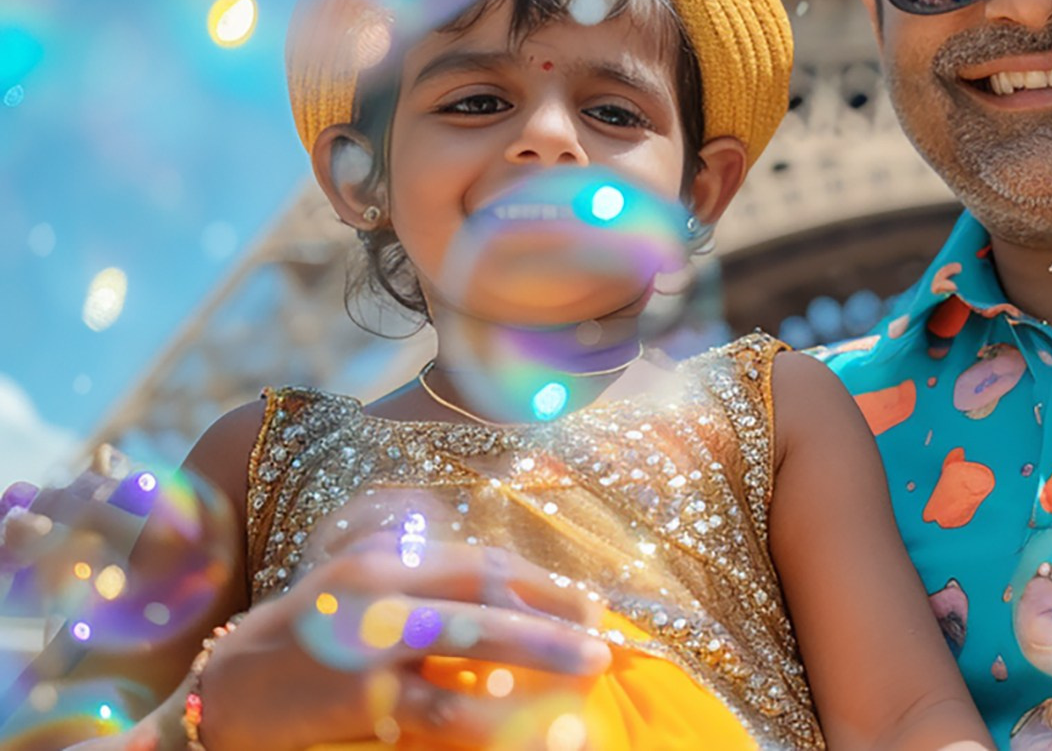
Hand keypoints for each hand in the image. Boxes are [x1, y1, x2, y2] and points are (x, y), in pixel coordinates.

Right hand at [194, 540, 613, 750]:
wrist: (220, 694)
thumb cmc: (305, 642)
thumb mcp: (359, 593)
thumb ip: (422, 587)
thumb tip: (509, 600)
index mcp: (386, 560)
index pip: (482, 562)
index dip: (542, 583)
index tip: (589, 605)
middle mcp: (380, 590)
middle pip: (486, 590)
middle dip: (554, 613)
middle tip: (605, 639)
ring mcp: (366, 642)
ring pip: (470, 640)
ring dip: (537, 654)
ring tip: (586, 671)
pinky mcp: (354, 697)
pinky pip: (433, 707)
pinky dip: (482, 712)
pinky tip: (518, 718)